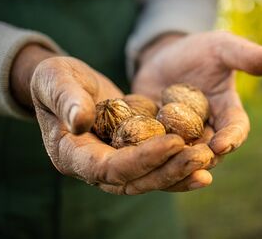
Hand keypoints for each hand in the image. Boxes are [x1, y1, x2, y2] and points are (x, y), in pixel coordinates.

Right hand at [10, 45, 213, 193]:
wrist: (64, 84)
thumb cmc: (54, 79)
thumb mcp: (55, 80)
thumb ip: (66, 99)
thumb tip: (79, 120)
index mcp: (72, 155)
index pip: (109, 168)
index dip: (141, 159)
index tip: (173, 142)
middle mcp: (94, 167)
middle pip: (135, 181)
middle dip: (169, 170)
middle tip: (201, 156)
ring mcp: (114, 163)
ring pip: (149, 178)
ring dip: (179, 171)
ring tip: (208, 160)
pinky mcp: (130, 153)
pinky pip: (156, 165)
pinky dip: (178, 163)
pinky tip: (205, 156)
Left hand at [133, 31, 261, 155]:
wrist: (165, 57)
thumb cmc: (199, 51)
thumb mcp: (221, 47)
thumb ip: (245, 55)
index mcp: (228, 112)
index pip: (236, 129)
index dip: (232, 138)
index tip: (223, 144)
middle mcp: (207, 129)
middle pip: (210, 151)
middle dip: (203, 157)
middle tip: (192, 159)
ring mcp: (181, 136)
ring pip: (182, 157)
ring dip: (176, 161)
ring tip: (166, 162)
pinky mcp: (157, 138)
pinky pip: (154, 151)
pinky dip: (149, 155)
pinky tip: (138, 156)